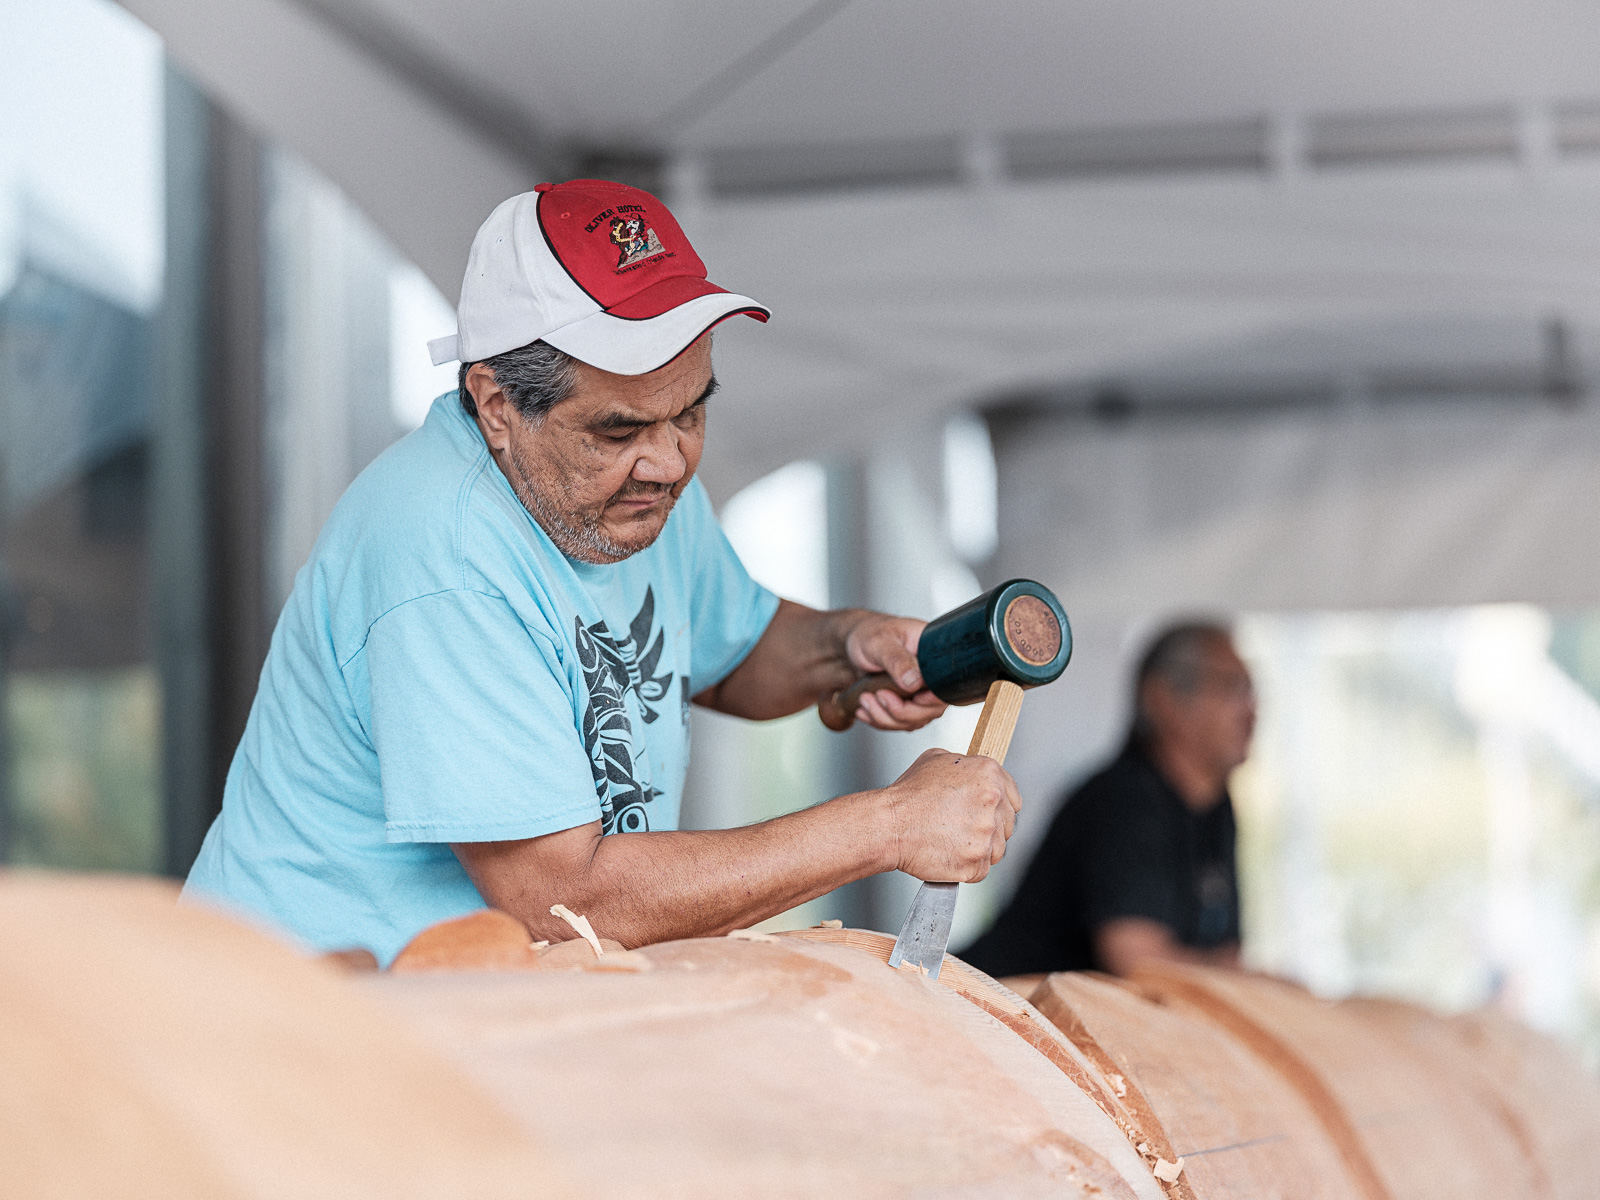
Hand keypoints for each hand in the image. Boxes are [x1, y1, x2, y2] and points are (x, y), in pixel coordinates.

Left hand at [843, 614, 947, 730]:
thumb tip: (915, 682)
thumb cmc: (869, 633)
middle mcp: (933, 676)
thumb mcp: (880, 642)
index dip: (930, 699)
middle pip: (931, 710)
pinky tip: (864, 710)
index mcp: (935, 654)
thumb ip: (897, 660)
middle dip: (900, 711)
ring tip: (865, 699)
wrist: (855, 643)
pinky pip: (901, 723)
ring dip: (885, 718)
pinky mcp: (909, 704)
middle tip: (878, 695)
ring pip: (914, 721)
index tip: (907, 696)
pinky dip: (880, 721)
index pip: (946, 686)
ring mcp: (922, 693)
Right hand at [882, 748, 1020, 881]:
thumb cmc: (908, 795)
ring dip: (979, 848)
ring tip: (952, 841)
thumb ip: (964, 764)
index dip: (999, 807)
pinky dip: (967, 866)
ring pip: (997, 849)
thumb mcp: (936, 759)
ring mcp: (987, 834)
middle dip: (988, 828)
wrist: (890, 825)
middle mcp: (993, 802)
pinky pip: (981, 869)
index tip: (987, 813)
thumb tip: (971, 771)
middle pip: (1007, 825)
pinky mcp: (976, 862)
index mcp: (989, 774)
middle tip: (962, 827)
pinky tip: (949, 853)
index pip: (1014, 798)